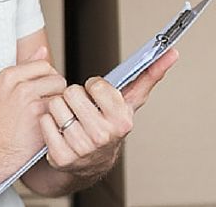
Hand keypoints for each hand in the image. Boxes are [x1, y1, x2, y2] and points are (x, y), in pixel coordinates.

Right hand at [0, 46, 66, 179]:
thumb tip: (42, 50)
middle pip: (57, 79)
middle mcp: (21, 88)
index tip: (43, 87)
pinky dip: (58, 121)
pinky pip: (61, 115)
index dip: (46, 77)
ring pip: (62, 97)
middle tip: (47, 104)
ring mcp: (32, 105)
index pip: (43, 65)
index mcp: (9, 76)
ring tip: (47, 116)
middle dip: (55, 91)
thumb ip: (23, 68)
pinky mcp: (41, 122)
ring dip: (59, 107)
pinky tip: (48, 127)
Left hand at [40, 49, 178, 175]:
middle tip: (81, 110)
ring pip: (56, 106)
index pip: (95, 84)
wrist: (90, 163)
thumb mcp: (128, 102)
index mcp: (122, 120)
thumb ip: (148, 76)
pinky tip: (58, 131)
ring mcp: (82, 148)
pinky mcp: (61, 157)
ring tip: (69, 120)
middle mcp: (103, 136)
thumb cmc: (108, 125)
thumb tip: (171, 53)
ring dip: (59, 109)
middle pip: (72, 93)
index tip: (96, 97)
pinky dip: (47, 123)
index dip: (92, 87)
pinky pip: (44, 122)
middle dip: (74, 97)